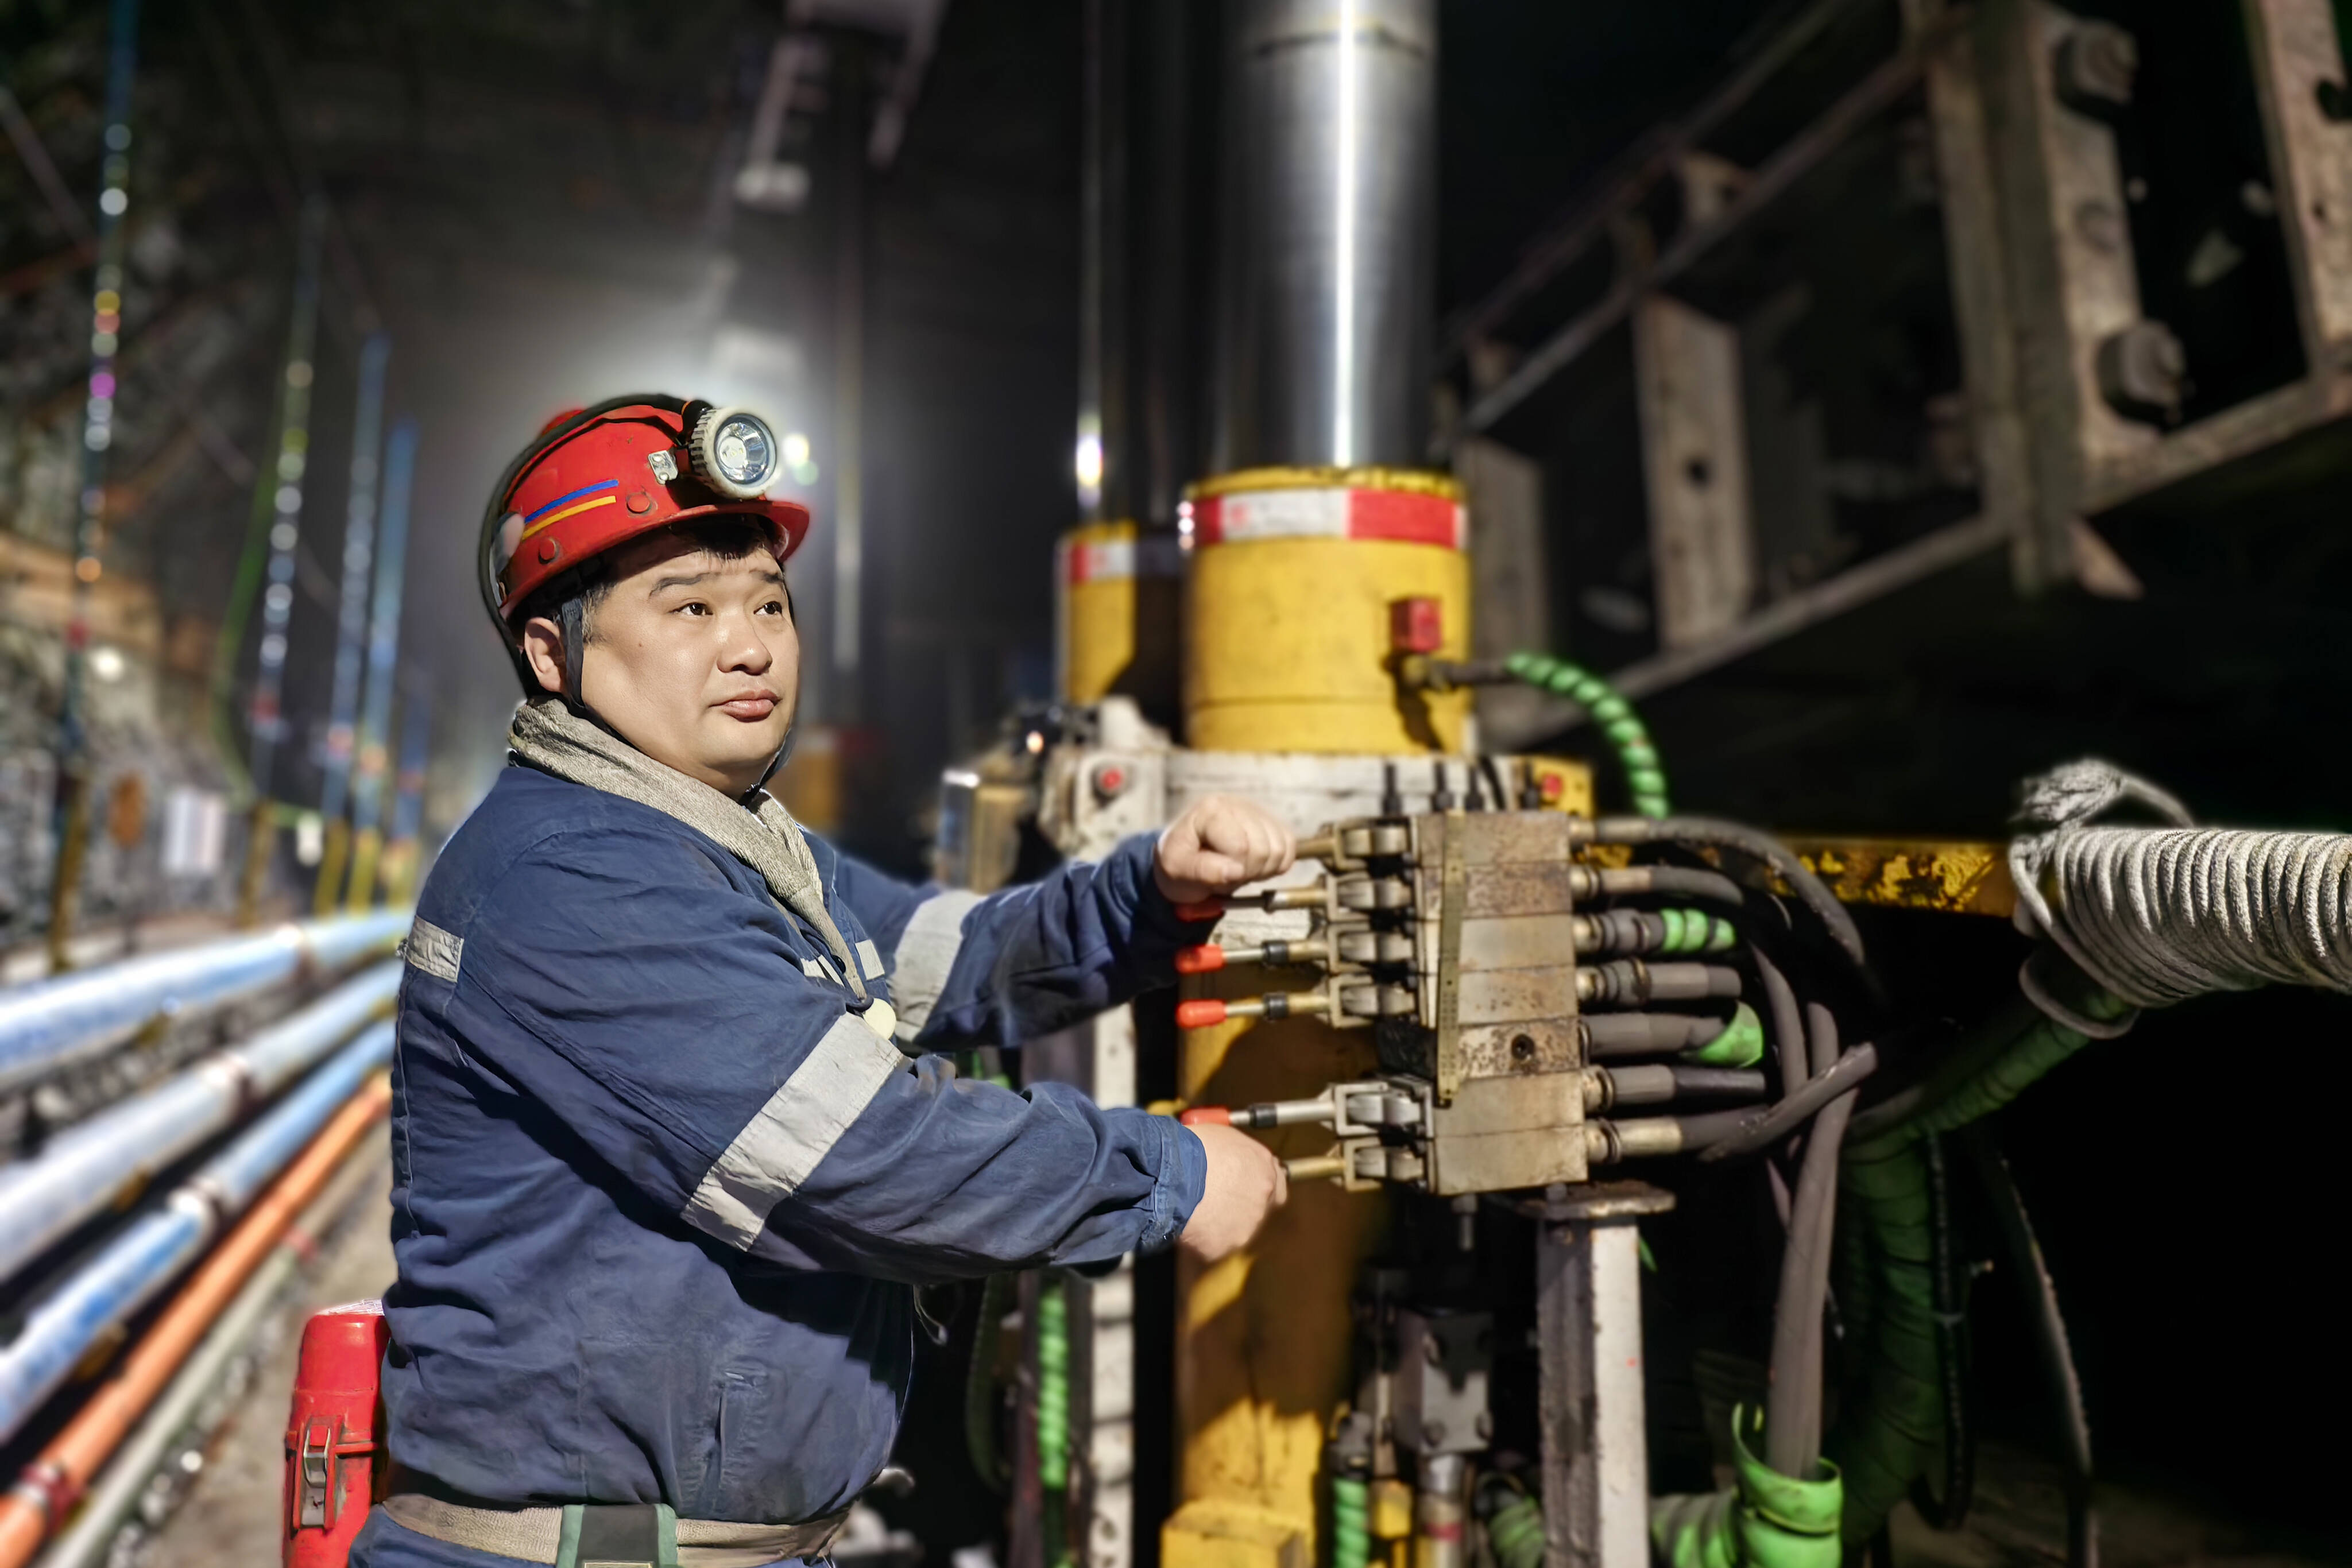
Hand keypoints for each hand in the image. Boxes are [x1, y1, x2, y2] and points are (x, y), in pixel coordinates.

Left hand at [1155, 795, 1295, 904]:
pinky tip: (1255, 865)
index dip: (1235, 871)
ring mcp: (1256, 809)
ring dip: (1263, 869)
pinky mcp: (1271, 820)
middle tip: (1228, 874)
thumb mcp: (1177, 869)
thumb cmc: (1178, 861)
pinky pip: (1290, 845)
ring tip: (1239, 869)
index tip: (1217, 876)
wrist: (1184, 856)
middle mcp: (1236, 803)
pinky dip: (1277, 863)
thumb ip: (1202, 870)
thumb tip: (1235, 871)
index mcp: (1210, 810)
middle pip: (1264, 848)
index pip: (1241, 846)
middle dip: (1248, 872)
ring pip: (1281, 848)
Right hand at [1178, 1123, 1287, 1262]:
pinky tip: (1186, 1226)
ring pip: (1235, 1231)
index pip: (1276, 1187)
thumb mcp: (1224, 1136)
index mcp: (1265, 1168)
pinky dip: (1200, 1240)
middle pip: (1257, 1210)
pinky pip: (1211, 1246)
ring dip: (1219, 1225)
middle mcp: (1263, 1198)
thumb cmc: (1192, 1147)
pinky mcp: (1223, 1248)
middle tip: (1215, 1202)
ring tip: (1195, 1212)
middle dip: (1239, 1208)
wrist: (1172, 1174)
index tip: (1243, 1188)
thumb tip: (1231, 1160)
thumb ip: (1238, 1154)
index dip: (1257, 1188)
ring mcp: (1246, 1226)